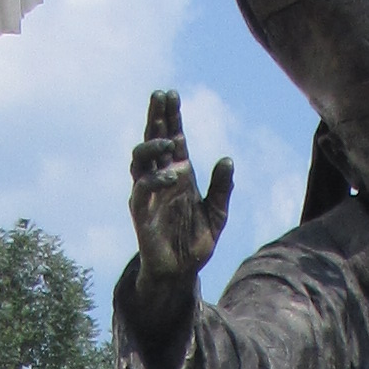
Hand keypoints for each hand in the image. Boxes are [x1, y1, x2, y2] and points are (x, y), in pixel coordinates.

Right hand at [129, 90, 233, 319]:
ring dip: (153, 144)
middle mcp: (161, 178)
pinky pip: (142, 187)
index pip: (173, 138)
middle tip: (160, 95)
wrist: (180, 274)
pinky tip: (174, 175)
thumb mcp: (217, 214)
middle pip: (153, 139)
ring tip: (171, 140)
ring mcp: (148, 193)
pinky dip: (156, 177)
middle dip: (156, 117)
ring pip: (140, 158)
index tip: (171, 94)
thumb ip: (222, 188)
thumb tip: (228, 159)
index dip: (171, 116)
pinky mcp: (140, 211)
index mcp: (179, 174)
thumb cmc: (195, 243)